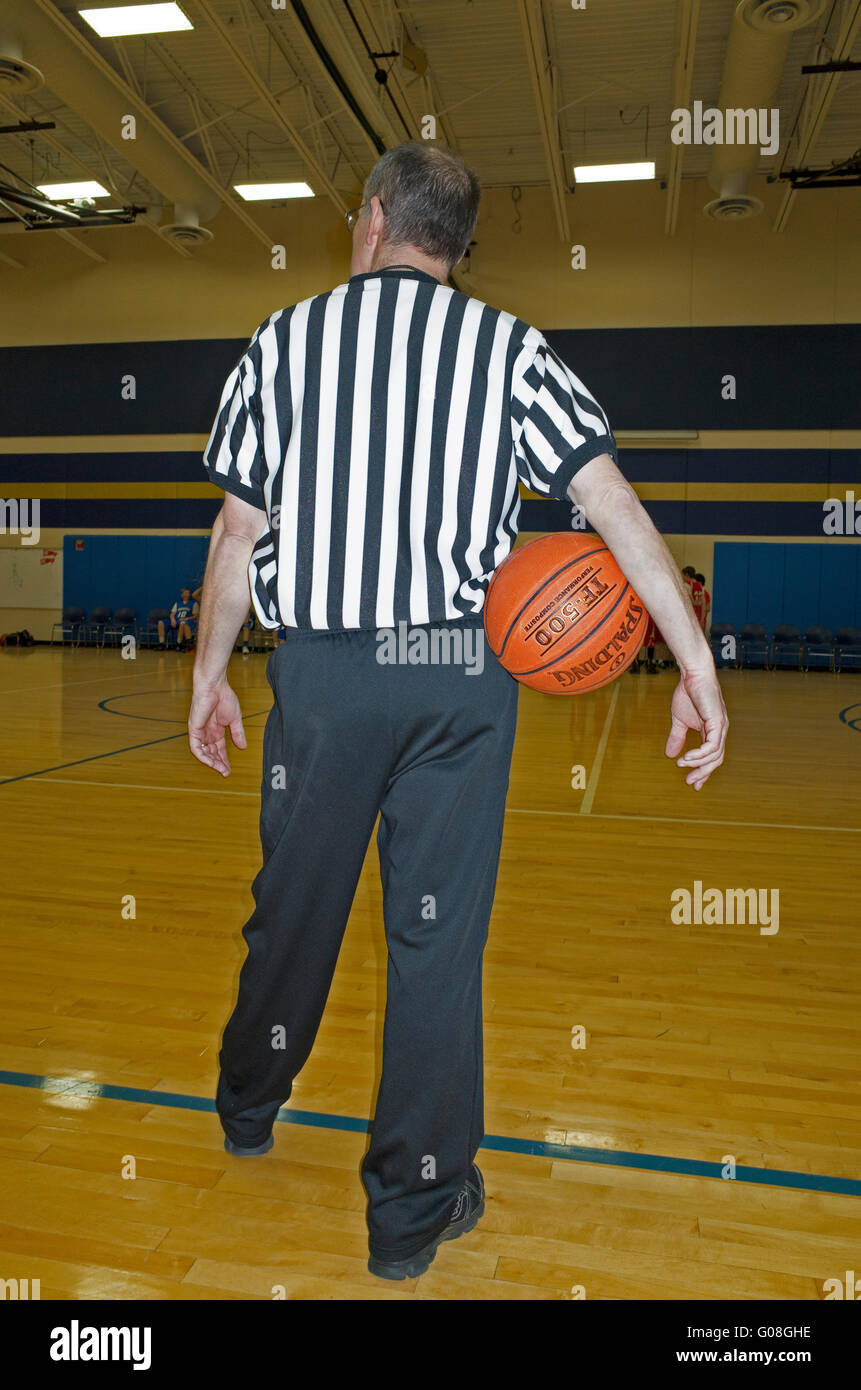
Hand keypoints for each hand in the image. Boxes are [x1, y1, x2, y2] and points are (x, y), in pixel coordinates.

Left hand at [188, 678, 246, 775]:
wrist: (215, 686)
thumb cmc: (224, 697)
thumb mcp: (235, 719)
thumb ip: (238, 733)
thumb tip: (243, 747)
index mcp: (216, 730)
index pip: (219, 749)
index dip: (224, 760)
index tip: (229, 770)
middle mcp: (207, 733)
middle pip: (212, 753)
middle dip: (219, 764)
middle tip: (226, 772)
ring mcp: (200, 732)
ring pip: (203, 753)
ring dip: (212, 762)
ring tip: (221, 769)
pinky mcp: (194, 729)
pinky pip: (196, 748)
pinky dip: (203, 756)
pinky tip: (211, 762)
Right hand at [665, 670, 727, 789]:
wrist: (693, 675)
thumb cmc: (688, 694)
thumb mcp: (679, 721)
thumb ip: (677, 737)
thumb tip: (669, 755)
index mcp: (712, 733)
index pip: (712, 757)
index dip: (703, 771)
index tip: (693, 784)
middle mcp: (720, 732)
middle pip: (716, 760)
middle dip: (703, 773)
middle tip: (689, 782)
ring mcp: (720, 727)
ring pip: (714, 755)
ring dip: (698, 764)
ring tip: (681, 764)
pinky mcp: (717, 722)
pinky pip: (711, 745)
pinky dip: (700, 754)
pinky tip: (687, 757)